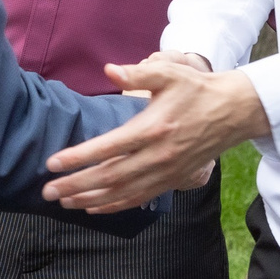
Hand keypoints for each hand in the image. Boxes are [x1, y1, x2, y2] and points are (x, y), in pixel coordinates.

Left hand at [41, 52, 270, 213]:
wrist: (233, 111)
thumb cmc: (196, 89)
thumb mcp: (170, 74)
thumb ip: (138, 74)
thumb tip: (110, 70)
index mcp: (152, 128)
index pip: (108, 148)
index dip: (78, 158)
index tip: (52, 164)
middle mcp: (158, 155)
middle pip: (110, 176)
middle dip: (76, 185)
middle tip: (47, 191)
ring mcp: (166, 171)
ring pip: (122, 192)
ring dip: (90, 199)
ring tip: (63, 201)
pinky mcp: (172, 180)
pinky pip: (139, 197)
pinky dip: (114, 206)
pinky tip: (93, 208)